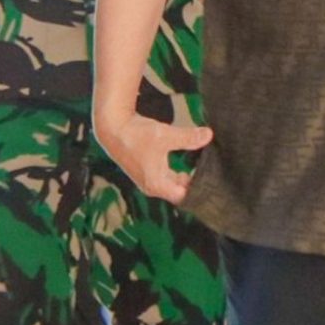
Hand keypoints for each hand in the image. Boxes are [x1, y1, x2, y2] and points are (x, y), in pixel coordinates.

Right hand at [94, 107, 211, 204]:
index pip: (184, 196)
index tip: (212, 179)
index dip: (198, 190)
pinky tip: (186, 162)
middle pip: (179, 191)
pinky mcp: (145, 171)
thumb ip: (188, 137)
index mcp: (157, 185)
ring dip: (184, 177)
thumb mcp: (166, 135)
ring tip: (202, 167)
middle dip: (193, 183)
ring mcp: (148, 180)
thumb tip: (209, 135)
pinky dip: (175, 172)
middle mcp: (152, 186)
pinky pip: (165, 177)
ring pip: (172, 184)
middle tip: (211, 172)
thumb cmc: (137, 135)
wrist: (112, 128)